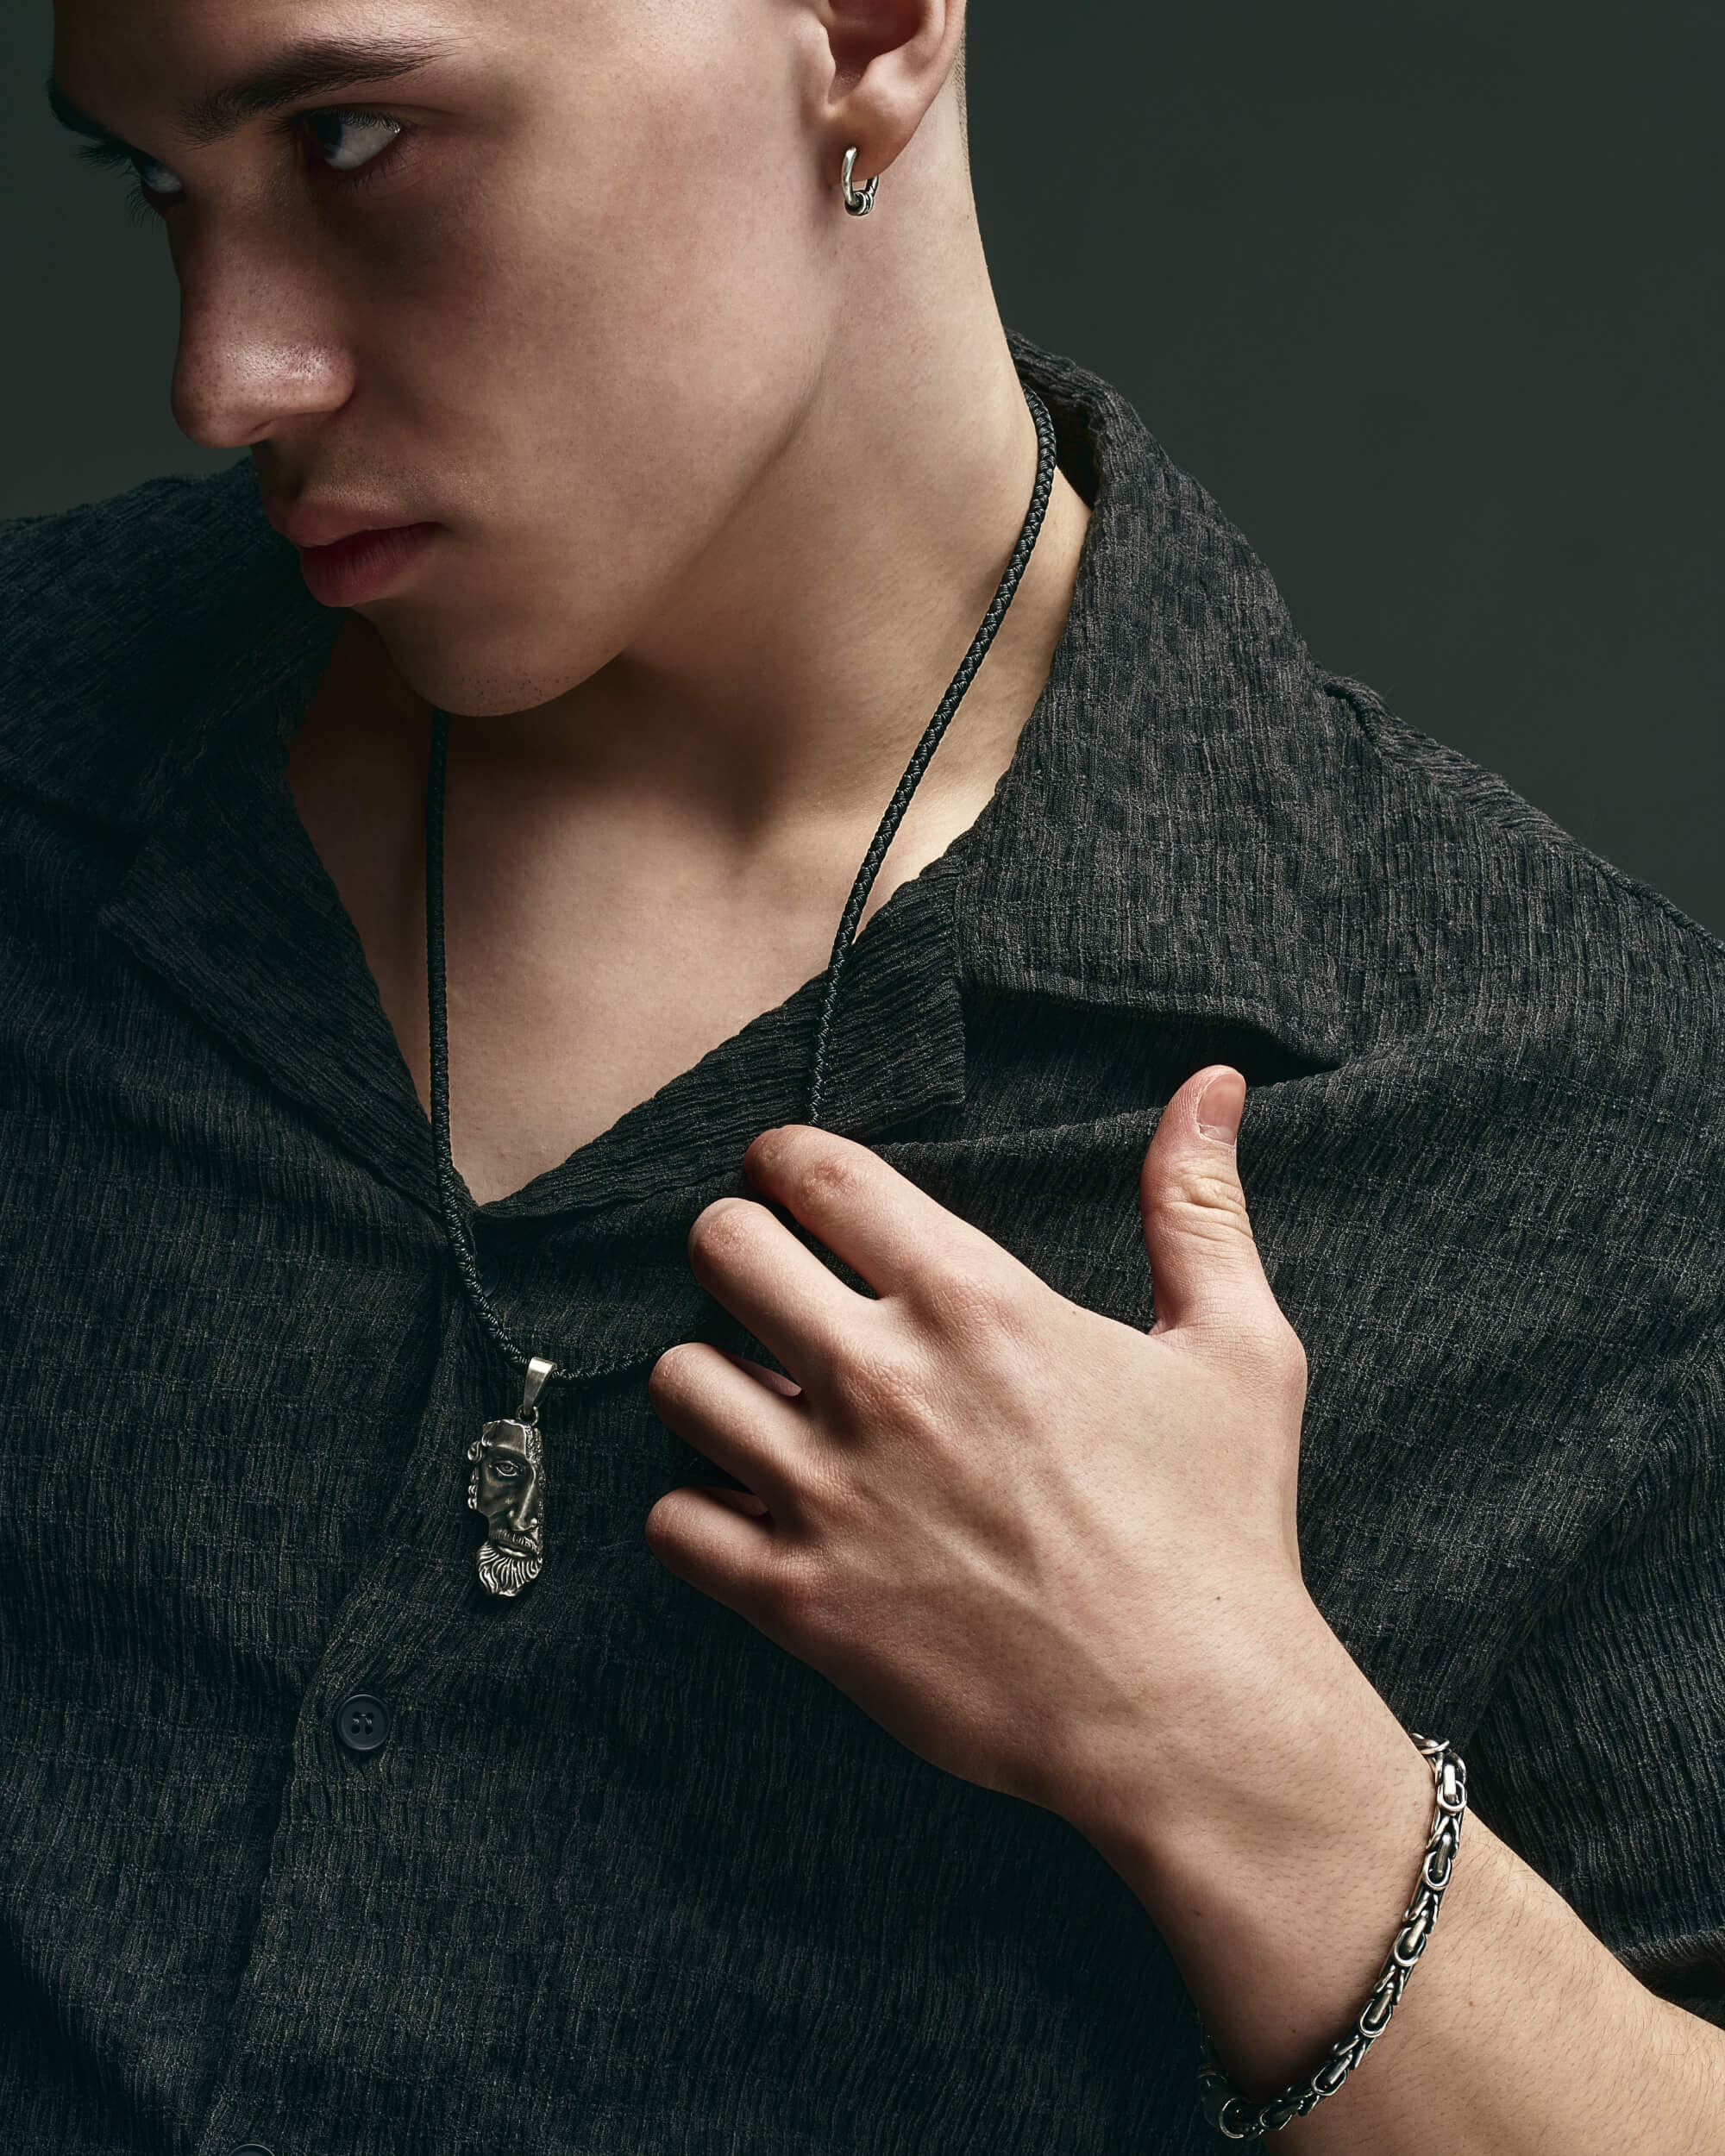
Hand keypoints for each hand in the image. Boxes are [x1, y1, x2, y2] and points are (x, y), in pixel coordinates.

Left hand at [646, 1065, 1338, 1842]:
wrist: (1192, 1717)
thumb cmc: (1218, 1530)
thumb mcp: (1235, 1349)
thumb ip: (1198, 1206)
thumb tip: (1210, 1085)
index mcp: (973, 1300)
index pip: (809, 1171)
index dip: (784, 1163)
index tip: (792, 1186)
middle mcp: (881, 1379)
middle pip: (719, 1248)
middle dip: (737, 1251)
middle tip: (773, 1290)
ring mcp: (828, 1492)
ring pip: (677, 1380)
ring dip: (713, 1383)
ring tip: (765, 1404)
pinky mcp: (798, 1599)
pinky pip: (672, 1520)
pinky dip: (700, 1511)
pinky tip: (757, 1511)